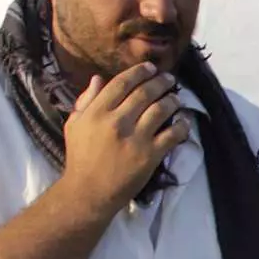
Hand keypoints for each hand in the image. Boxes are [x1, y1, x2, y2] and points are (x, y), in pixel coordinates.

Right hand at [61, 64, 187, 211]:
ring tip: (176, 98)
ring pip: (160, 110)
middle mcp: (117, 121)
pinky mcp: (151, 155)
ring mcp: (136, 138)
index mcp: (97, 111)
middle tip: (169, 79)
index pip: (122, 83)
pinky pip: (172, 135)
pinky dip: (181, 126)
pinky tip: (184, 122)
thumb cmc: (80, 156)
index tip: (150, 68)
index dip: (139, 72)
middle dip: (160, 82)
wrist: (90, 190)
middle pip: (144, 93)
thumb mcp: (75, 123)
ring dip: (172, 101)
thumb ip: (86, 100)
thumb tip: (99, 79)